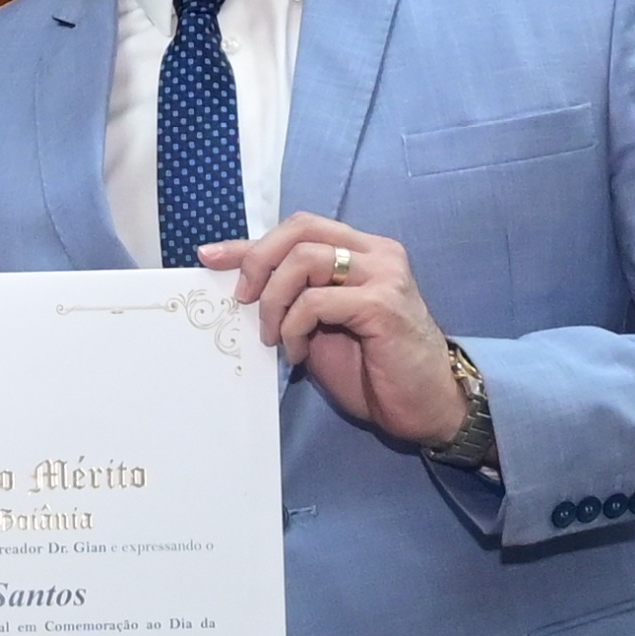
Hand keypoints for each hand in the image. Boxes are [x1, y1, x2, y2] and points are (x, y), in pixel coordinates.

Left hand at [197, 213, 462, 444]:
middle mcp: (377, 254)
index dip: (250, 242)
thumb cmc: (375, 370)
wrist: (426, 406)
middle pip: (299, 230)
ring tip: (274, 336)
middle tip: (243, 301)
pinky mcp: (382, 304)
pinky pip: (316, 301)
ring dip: (275, 300)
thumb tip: (240, 287)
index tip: (209, 256)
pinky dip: (294, 327)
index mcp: (363, 252)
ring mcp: (384, 275)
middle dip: (257, 261)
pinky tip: (296, 354)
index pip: (299, 229)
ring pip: (304, 260)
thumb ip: (292, 300)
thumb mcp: (319, 327)